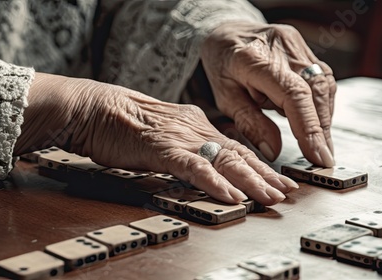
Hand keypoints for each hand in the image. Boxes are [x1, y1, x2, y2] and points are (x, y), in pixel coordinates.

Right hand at [14, 73, 297, 204]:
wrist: (96, 109)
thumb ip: (186, 146)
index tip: (278, 180)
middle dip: (265, 175)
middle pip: (239, 154)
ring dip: (250, 181)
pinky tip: (231, 196)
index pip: (235, 147)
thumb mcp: (165, 134)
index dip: (259, 165)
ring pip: (225, 160)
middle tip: (285, 191)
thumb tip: (204, 162)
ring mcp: (181, 138)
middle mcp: (196, 130)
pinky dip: (215, 183)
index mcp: (197, 126)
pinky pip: (195, 167)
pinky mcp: (163, 149)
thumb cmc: (124, 124)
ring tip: (270, 197)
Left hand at [201, 22, 335, 166]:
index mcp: (255, 59)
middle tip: (323, 159)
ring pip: (324, 84)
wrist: (225, 32)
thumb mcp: (225, 99)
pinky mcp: (304, 48)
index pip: (294, 94)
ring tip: (318, 144)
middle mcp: (282, 46)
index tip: (318, 155)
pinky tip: (314, 120)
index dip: (309, 127)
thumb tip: (273, 151)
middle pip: (316, 89)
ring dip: (323, 117)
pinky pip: (322, 77)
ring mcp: (296, 44)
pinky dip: (320, 103)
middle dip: (321, 129)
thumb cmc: (222, 65)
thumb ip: (250, 124)